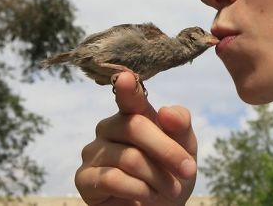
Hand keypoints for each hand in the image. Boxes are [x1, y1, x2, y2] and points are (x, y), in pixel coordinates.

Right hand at [75, 72, 196, 204]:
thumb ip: (180, 127)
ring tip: (171, 190)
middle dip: (168, 151)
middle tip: (188, 170)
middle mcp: (109, 127)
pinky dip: (139, 190)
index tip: (126, 79)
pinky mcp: (84, 178)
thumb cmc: (171, 173)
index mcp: (133, 114)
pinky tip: (149, 197)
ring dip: (158, 177)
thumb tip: (166, 112)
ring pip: (129, 158)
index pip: (129, 96)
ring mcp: (93, 152)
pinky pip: (112, 179)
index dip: (127, 88)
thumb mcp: (186, 149)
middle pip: (136, 128)